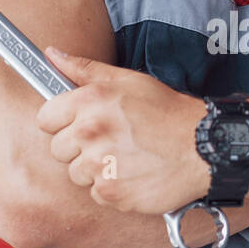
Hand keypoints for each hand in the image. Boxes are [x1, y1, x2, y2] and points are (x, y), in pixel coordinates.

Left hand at [37, 47, 209, 213]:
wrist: (203, 147)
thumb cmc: (168, 112)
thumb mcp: (128, 80)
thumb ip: (85, 69)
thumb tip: (52, 54)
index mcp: (89, 101)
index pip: (45, 119)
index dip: (61, 122)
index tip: (79, 124)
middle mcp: (89, 132)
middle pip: (58, 149)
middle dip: (79, 147)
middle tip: (111, 140)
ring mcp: (98, 165)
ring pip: (76, 173)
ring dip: (95, 169)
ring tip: (124, 157)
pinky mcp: (111, 191)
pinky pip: (96, 193)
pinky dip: (112, 187)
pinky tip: (133, 173)